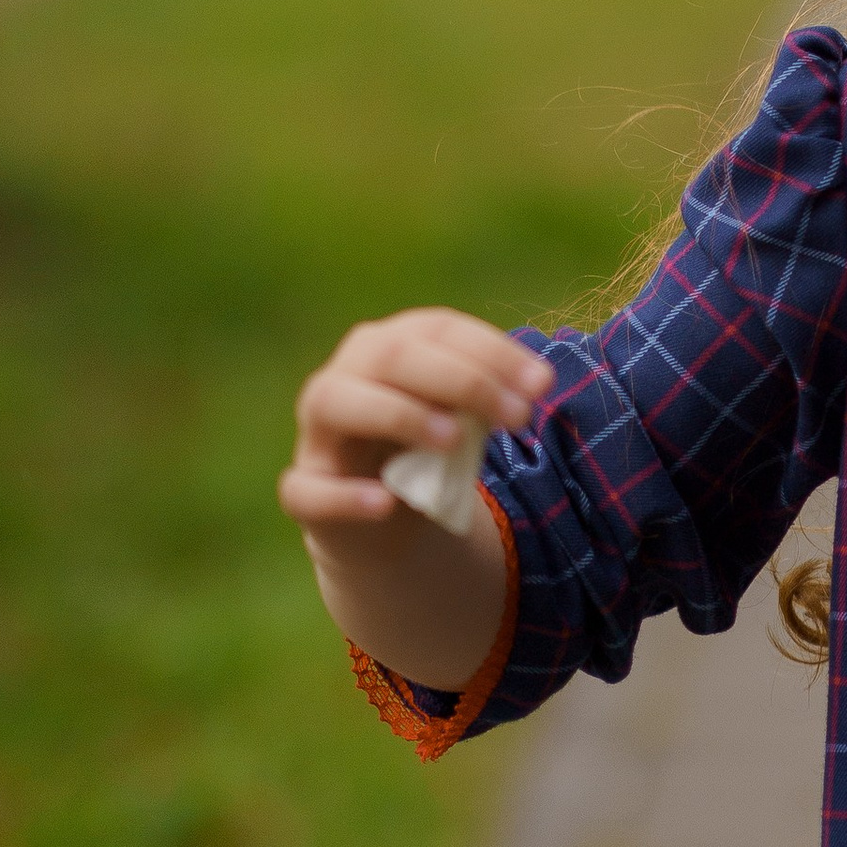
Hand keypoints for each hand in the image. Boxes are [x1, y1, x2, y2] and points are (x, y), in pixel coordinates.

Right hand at [280, 306, 552, 534]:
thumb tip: (538, 383)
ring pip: (337, 401)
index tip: (542, 385)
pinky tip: (385, 503)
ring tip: (454, 440)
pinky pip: (306, 488)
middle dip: (462, 380)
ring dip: (398, 414)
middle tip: (518, 416)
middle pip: (393, 355)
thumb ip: (488, 397)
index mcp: (389, 344)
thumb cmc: (429, 449)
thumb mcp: (464, 418)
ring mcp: (317, 431)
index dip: (493, 352)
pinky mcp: (304, 488)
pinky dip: (345, 495)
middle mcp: (346, 373)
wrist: (386, 518)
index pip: (439, 329)